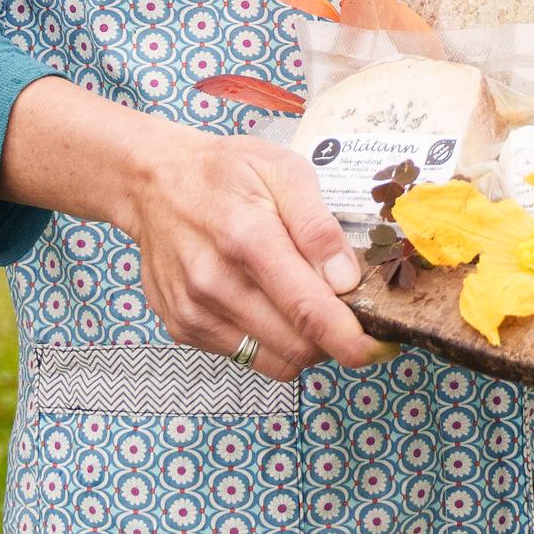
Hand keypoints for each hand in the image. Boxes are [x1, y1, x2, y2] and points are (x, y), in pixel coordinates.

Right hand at [116, 127, 378, 379]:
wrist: (154, 183)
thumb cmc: (225, 172)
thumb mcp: (284, 172)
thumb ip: (318, 227)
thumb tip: (347, 281)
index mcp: (248, 239)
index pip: (309, 310)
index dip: (351, 340)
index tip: (380, 349)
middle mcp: (215, 283)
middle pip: (296, 346)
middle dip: (333, 340)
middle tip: (345, 312)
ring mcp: (194, 311)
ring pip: (273, 361)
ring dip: (303, 346)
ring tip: (305, 306)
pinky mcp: (181, 328)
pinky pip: (244, 356)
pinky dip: (269, 341)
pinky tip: (267, 303)